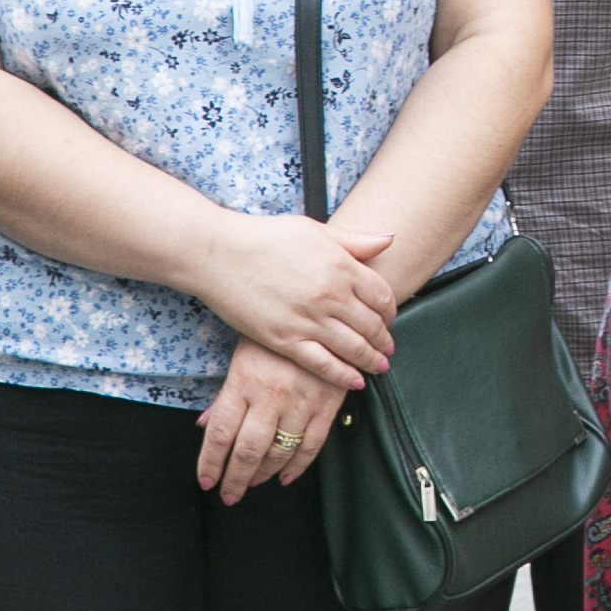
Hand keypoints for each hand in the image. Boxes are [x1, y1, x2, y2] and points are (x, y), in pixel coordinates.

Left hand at [195, 338, 340, 499]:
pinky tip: (286, 477)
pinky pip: (313, 444)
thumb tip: (205, 426)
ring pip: (280, 451)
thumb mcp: (241, 355)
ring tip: (252, 483)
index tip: (206, 481)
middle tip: (228, 495)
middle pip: (248, 450)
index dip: (211, 462)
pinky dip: (298, 466)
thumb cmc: (273, 335)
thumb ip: (225, 394)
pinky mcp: (328, 404)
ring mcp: (302, 401)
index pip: (221, 433)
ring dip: (263, 474)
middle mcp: (271, 395)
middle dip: (235, 478)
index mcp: (244, 381)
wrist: (321, 311)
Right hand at [198, 214, 400, 387]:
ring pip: (353, 349)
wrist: (219, 253)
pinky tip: (354, 381)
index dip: (390, 311)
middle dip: (384, 340)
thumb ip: (354, 240)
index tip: (389, 319)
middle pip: (372, 326)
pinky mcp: (285, 340)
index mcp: (341, 266)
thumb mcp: (315, 230)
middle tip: (387, 348)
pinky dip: (343, 375)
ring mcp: (308, 320)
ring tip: (378, 366)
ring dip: (371, 360)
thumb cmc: (265, 236)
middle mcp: (330, 296)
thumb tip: (390, 237)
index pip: (383, 296)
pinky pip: (323, 365)